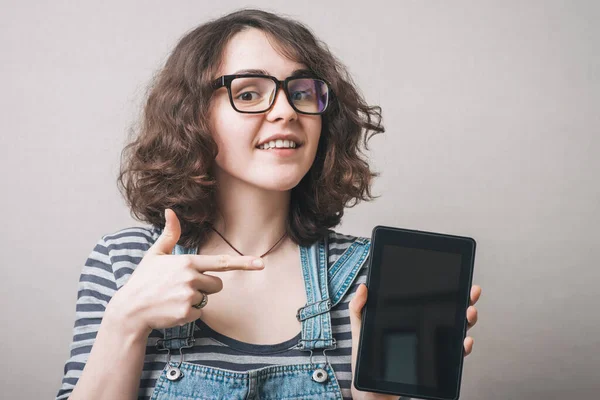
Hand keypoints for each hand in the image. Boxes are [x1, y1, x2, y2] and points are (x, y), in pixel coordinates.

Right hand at [105, 208, 264, 338]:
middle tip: (182, 287)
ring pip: (207, 299)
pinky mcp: (186, 313)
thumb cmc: (143, 280)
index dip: (243, 263)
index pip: (221, 262)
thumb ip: (169, 234)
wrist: (129, 309)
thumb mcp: (155, 254)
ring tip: (173, 297)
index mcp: (186, 262)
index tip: (260, 264)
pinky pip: (199, 314)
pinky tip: (171, 309)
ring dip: (195, 300)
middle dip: (205, 286)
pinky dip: (187, 314)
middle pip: (218, 284)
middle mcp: (190, 278)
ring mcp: (189, 296)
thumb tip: (170, 211)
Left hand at [348, 283, 481, 398]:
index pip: (430, 301)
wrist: (371, 390)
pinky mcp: (434, 366)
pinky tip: (465, 341)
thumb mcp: (360, 330)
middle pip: (449, 313)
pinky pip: (453, 356)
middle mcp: (424, 330)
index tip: (455, 278)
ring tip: (469, 312)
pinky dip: (462, 348)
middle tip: (471, 292)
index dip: (444, 290)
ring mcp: (431, 347)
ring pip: (455, 331)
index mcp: (409, 319)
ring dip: (466, 321)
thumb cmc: (366, 360)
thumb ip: (359, 308)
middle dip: (464, 300)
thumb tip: (363, 286)